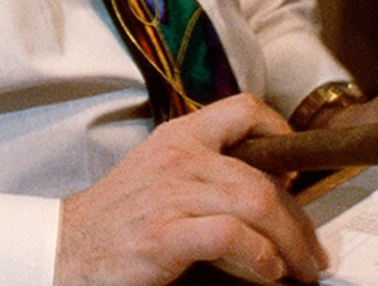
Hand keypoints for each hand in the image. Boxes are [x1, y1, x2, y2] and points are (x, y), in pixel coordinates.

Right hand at [55, 94, 329, 285]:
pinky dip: (261, 258)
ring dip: (291, 243)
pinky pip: (232, 236)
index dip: (280, 134)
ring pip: (258, 204)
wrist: (66, 248)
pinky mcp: (164, 235)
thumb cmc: (120, 218)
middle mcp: (178, 157)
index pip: (243, 109)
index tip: (297, 171)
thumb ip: (206, 171)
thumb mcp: (161, 175)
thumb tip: (270, 189)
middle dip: (300, 220)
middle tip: (312, 251)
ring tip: (300, 268)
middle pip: (263, 176)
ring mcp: (171, 194)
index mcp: (179, 136)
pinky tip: (268, 272)